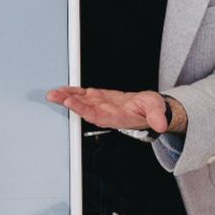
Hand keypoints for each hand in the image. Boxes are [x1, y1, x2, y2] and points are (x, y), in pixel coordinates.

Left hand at [46, 87, 168, 132]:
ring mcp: (101, 107)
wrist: (148, 110)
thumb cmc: (152, 110)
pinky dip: (72, 92)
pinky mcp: (99, 99)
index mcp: (118, 118)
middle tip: (55, 97)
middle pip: (85, 110)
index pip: (99, 116)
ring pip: (81, 103)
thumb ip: (157, 117)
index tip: (72, 102)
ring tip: (53, 94)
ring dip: (66, 98)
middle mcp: (106, 114)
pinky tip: (61, 90)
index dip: (85, 110)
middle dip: (69, 104)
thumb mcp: (158, 110)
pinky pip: (83, 96)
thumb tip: (161, 124)